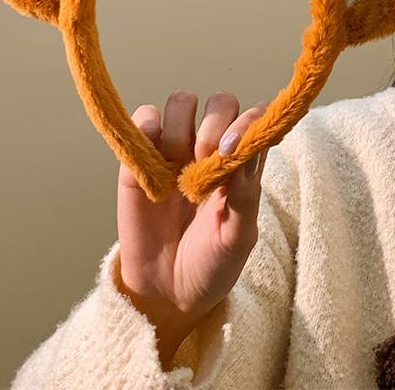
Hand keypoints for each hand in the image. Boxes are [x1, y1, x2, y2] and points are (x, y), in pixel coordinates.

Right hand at [117, 90, 269, 368]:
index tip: (231, 149)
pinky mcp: (140, 156)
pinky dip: (146, 129)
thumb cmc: (213, 263)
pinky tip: (150, 165)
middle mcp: (212, 147)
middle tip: (204, 161)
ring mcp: (176, 148)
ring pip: (181, 101)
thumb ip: (244, 193)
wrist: (166, 292)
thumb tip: (244, 148)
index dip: (247, 122)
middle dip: (214, 125)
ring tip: (177, 169)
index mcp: (244, 161)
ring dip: (181, 128)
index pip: (254, 116)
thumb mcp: (237, 237)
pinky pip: (143, 117)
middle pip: (220, 101)